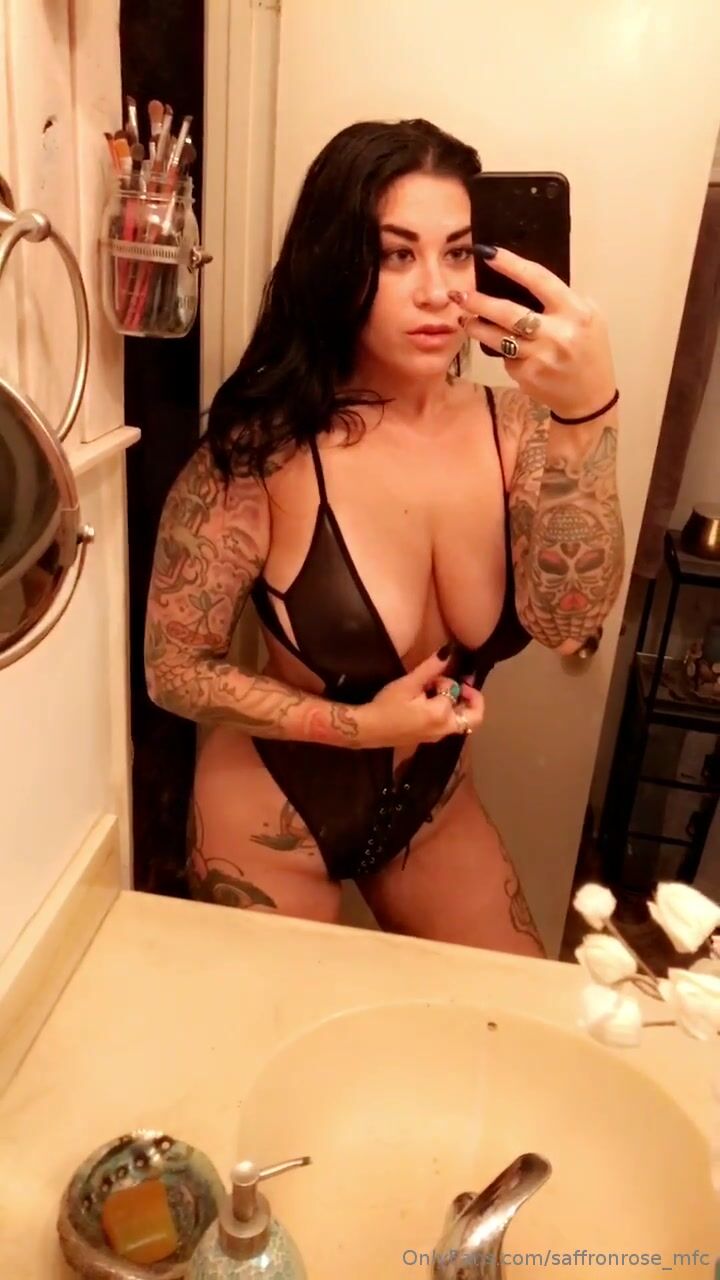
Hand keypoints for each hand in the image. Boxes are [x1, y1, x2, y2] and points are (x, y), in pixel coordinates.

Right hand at [357, 650, 484, 749]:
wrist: (367, 729)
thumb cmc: (386, 706)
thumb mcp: (408, 683)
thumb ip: (431, 668)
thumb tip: (449, 652)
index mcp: (442, 715)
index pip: (455, 691)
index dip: (445, 679)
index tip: (432, 677)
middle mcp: (445, 729)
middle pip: (474, 716)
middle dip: (472, 698)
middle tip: (461, 686)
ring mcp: (437, 736)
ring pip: (462, 721)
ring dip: (458, 705)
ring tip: (440, 692)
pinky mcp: (429, 739)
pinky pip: (449, 726)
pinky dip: (449, 713)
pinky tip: (431, 703)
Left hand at [449, 246, 616, 419]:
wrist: (590, 396)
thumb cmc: (589, 349)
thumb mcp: (588, 316)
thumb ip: (561, 299)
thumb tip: (523, 279)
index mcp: (575, 312)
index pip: (538, 280)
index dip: (511, 265)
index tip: (488, 253)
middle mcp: (556, 335)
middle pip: (508, 312)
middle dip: (478, 302)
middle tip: (458, 294)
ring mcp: (539, 358)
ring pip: (496, 338)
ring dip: (475, 327)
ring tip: (464, 318)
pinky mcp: (526, 376)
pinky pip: (505, 357)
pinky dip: (501, 351)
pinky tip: (504, 348)